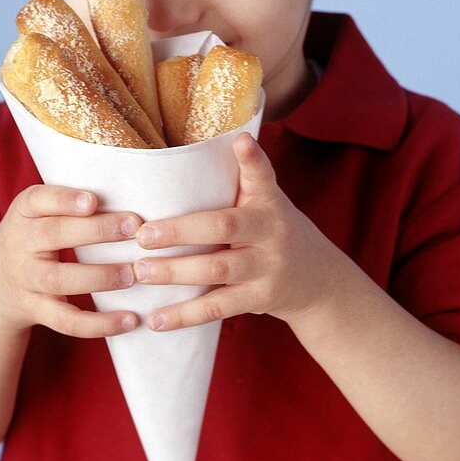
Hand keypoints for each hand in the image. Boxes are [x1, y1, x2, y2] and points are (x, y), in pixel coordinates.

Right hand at [0, 184, 143, 337]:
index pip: (37, 200)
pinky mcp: (35, 310)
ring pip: (59, 280)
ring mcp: (25, 280)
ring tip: (132, 274)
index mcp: (23, 212)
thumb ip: (69, 205)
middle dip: (95, 231)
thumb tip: (132, 193)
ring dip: (99, 277)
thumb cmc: (34, 239)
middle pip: (53, 236)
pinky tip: (129, 320)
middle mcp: (18, 244)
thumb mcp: (38, 215)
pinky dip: (99, 324)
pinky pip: (66, 321)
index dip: (64, 199)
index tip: (94, 200)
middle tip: (133, 227)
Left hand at [131, 132, 349, 331]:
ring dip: (175, 272)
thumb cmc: (275, 232)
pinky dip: (186, 314)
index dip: (253, 158)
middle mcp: (272, 230)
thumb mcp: (267, 202)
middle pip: (224, 226)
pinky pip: (218, 307)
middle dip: (180, 230)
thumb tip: (214, 143)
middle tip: (141, 235)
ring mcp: (268, 267)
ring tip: (139, 272)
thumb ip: (242, 180)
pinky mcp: (261, 298)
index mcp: (269, 201)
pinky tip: (156, 320)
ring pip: (217, 269)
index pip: (262, 176)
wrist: (320, 281)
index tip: (242, 141)